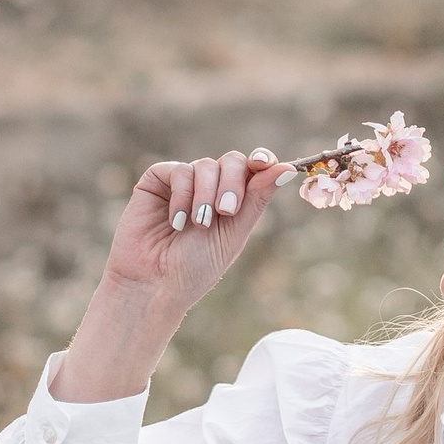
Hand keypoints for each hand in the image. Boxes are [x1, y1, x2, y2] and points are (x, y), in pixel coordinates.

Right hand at [53, 144, 289, 401]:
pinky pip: (178, 170)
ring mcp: (183, 183)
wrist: (155, 285)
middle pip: (232, 161)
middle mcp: (210, 188)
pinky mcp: (156, 182)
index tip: (263, 164)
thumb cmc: (196, 267)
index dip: (262, 159)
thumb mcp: (234, 232)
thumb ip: (257, 197)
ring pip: (205, 165)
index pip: (254, 168)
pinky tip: (176, 221)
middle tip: (225, 211)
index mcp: (234, 200)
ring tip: (197, 225)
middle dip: (232, 184)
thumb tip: (288, 169)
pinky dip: (182, 194)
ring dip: (204, 195)